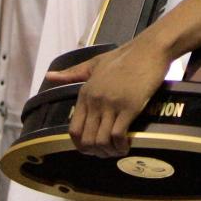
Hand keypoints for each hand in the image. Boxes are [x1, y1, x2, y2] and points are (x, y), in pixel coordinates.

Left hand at [47, 36, 170, 156]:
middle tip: (106, 152)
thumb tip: (49, 76)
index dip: (81, 145)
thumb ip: (73, 72)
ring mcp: (112, 104)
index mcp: (85, 92)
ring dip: (109, 151)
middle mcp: (95, 101)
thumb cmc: (126, 55)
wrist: (151, 48)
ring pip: (101, 140)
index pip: (74, 130)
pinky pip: (118, 135)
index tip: (92, 148)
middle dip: (95, 152)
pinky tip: (127, 145)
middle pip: (87, 139)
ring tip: (117, 151)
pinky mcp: (130, 106)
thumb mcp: (96, 62)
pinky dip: (121, 146)